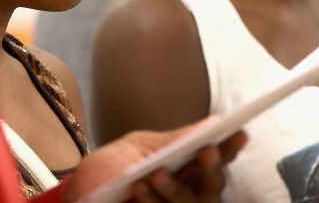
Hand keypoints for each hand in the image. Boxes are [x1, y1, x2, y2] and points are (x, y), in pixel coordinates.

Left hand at [64, 122, 245, 201]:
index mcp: (186, 170)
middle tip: (205, 150)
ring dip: (175, 190)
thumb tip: (212, 123)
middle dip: (212, 170)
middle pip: (213, 188)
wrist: (78, 194)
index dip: (231, 148)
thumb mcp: (139, 147)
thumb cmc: (111, 169)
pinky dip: (152, 202)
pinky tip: (139, 188)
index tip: (239, 132)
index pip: (216, 160)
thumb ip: (172, 140)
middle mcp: (186, 195)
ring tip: (156, 173)